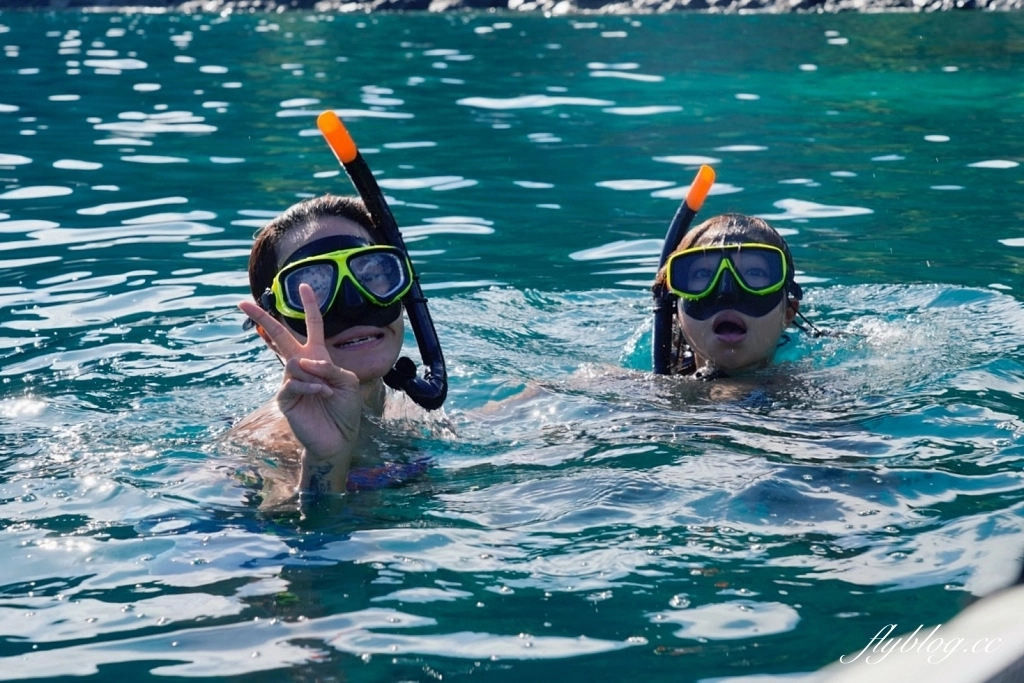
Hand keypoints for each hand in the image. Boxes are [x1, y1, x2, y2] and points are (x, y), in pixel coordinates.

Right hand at [239, 284, 361, 493]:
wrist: (339, 438)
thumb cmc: (344, 409)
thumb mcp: (347, 381)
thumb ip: (329, 367)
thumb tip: (304, 361)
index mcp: (318, 357)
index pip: (312, 326)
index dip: (309, 306)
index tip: (304, 286)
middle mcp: (301, 365)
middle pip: (279, 335)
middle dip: (263, 318)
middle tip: (242, 302)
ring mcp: (290, 381)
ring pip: (293, 363)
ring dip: (314, 374)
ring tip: (326, 390)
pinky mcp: (285, 398)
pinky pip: (292, 383)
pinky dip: (310, 386)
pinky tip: (321, 393)